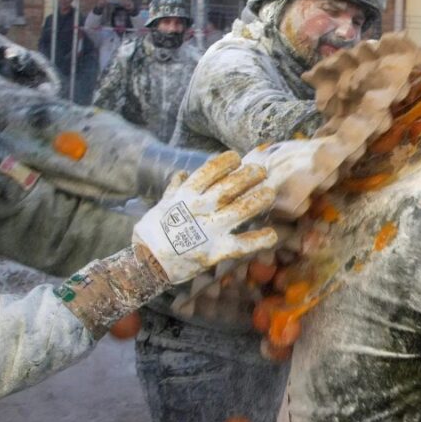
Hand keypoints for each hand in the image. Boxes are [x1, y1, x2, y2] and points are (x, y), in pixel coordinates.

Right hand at [133, 152, 278, 283]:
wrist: (147, 263)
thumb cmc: (152, 233)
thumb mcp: (160, 206)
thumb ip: (174, 189)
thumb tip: (181, 174)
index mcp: (185, 196)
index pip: (208, 172)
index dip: (225, 162)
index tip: (237, 158)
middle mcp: (199, 209)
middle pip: (229, 188)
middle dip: (248, 176)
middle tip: (262, 171)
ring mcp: (208, 230)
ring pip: (239, 210)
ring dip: (257, 200)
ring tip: (270, 193)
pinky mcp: (215, 252)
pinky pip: (241, 245)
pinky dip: (259, 240)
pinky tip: (273, 235)